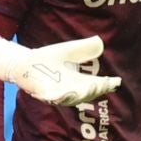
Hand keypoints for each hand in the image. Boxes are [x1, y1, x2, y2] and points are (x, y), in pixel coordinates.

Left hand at [0, 35, 120, 105]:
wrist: (24, 63)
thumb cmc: (47, 59)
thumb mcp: (68, 51)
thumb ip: (83, 48)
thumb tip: (100, 41)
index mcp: (78, 81)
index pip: (96, 85)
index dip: (106, 85)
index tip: (115, 81)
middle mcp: (70, 90)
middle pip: (87, 94)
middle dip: (95, 91)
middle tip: (103, 85)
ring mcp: (57, 94)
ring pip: (71, 99)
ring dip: (79, 96)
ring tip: (86, 90)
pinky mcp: (43, 94)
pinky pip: (51, 98)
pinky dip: (57, 98)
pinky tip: (62, 94)